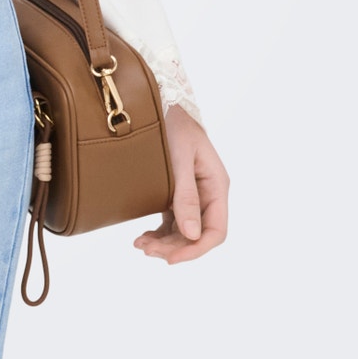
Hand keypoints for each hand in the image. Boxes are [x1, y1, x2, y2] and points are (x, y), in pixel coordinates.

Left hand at [134, 103, 228, 263]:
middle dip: (175, 248)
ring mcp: (192, 192)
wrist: (159, 99)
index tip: (171, 259)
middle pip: (198, 234)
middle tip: (146, 251)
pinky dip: (160, 232)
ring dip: (165, 243)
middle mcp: (207, 192)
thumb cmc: (171, 123)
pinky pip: (172, 219)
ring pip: (184, 230)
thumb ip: (185, 195)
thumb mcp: (179, 158)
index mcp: (216, 185)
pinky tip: (143, 236)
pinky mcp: (176, 190)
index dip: (196, 249)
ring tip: (140, 245)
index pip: (216, 230)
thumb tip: (191, 234)